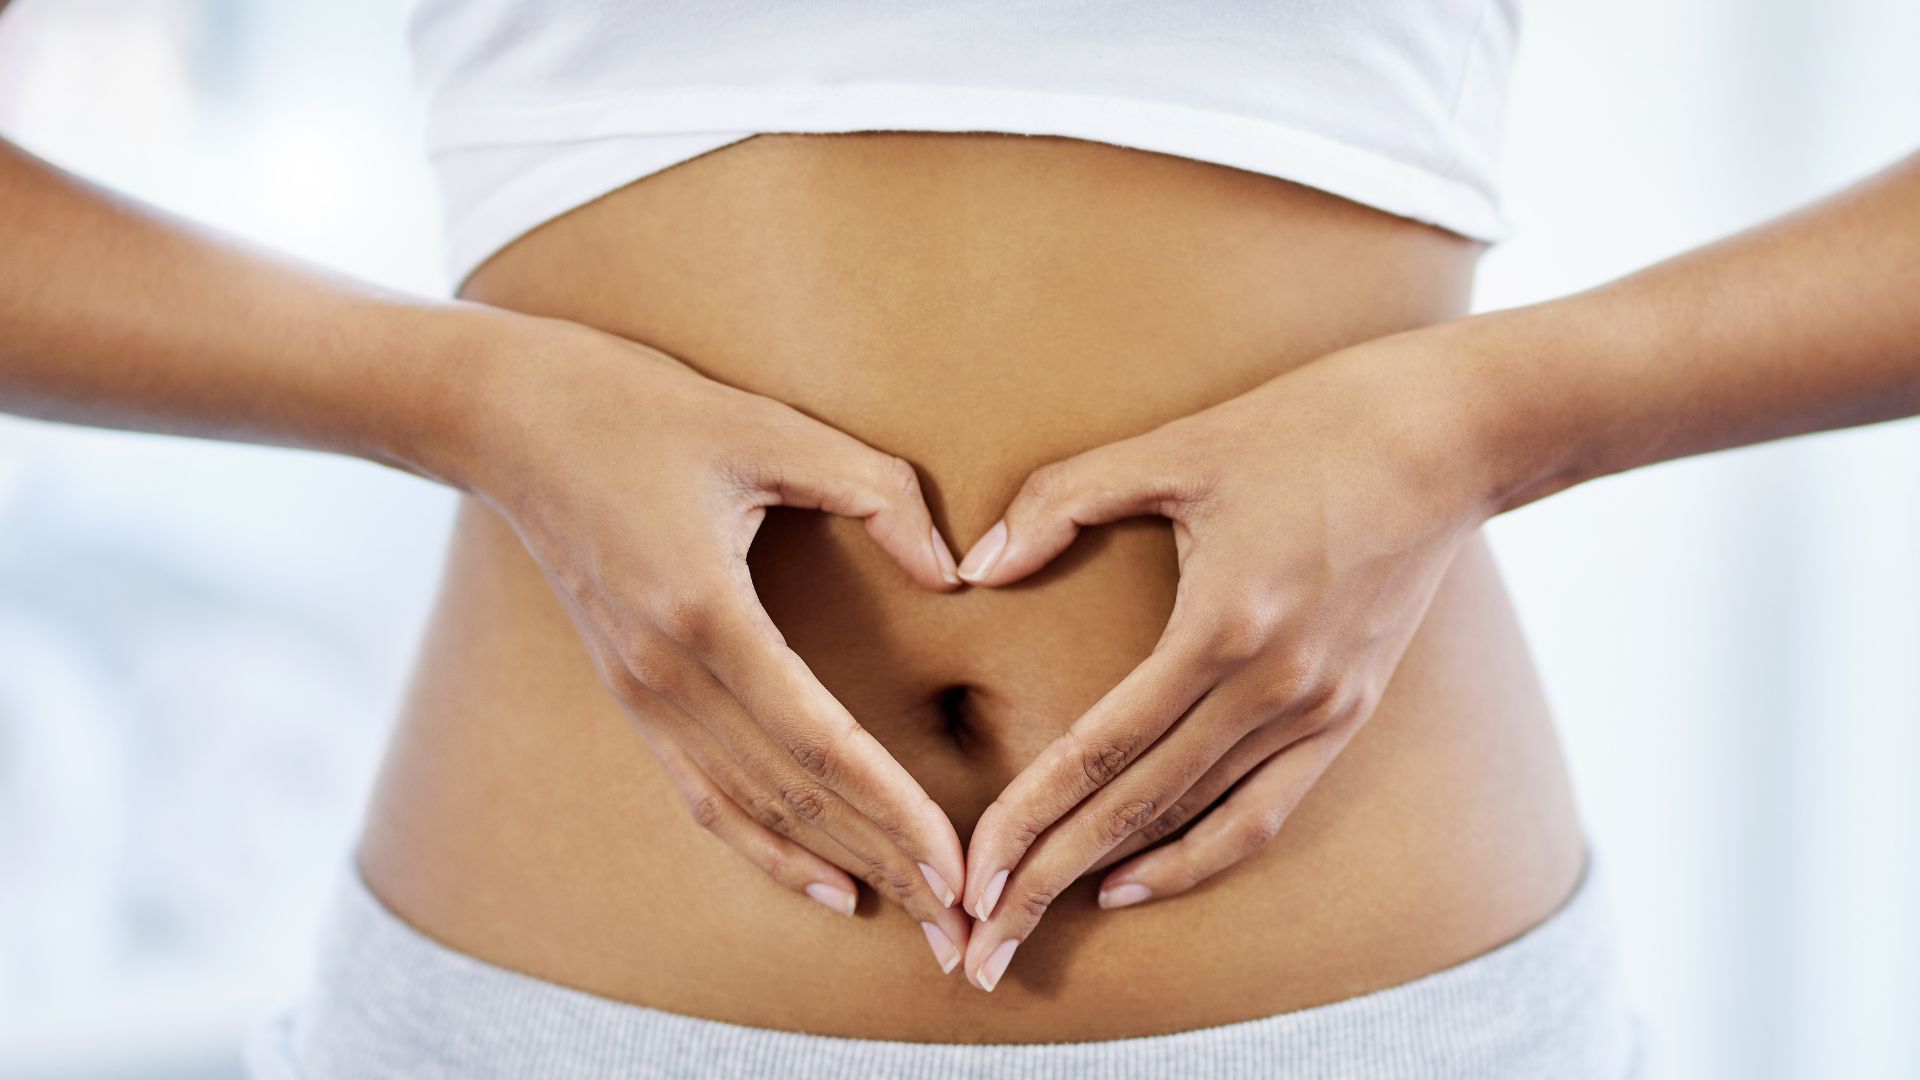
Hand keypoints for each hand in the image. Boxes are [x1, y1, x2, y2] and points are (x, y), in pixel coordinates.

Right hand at [453, 312, 972, 972]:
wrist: (511, 419)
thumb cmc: (643, 410)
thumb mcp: (770, 426)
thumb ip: (876, 491)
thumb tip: (952, 570)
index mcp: (706, 612)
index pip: (818, 741)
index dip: (891, 808)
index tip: (955, 863)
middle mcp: (666, 674)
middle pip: (790, 795)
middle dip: (883, 862)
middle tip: (960, 925)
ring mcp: (640, 693)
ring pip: (749, 809)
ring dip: (835, 866)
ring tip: (913, 915)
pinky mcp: (631, 694)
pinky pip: (703, 793)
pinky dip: (764, 846)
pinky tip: (823, 882)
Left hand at [950, 333, 1495, 990]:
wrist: (1452, 435)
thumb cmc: (1307, 424)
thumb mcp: (1177, 446)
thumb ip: (1064, 499)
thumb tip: (977, 564)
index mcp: (1225, 626)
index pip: (1101, 750)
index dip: (1028, 820)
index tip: (971, 876)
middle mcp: (1276, 687)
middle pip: (1138, 809)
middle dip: (1049, 879)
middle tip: (980, 946)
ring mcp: (1321, 709)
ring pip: (1199, 822)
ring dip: (1115, 880)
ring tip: (1041, 924)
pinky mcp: (1350, 712)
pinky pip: (1266, 810)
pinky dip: (1200, 855)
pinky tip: (1137, 879)